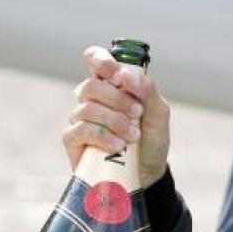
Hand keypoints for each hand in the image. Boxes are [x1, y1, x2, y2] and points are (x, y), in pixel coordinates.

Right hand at [63, 45, 170, 187]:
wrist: (148, 172)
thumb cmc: (151, 139)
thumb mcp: (159, 114)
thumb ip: (147, 91)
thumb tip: (127, 74)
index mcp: (111, 85)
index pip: (95, 59)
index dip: (102, 60)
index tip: (118, 74)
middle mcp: (92, 99)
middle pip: (91, 86)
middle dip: (118, 99)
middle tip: (138, 114)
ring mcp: (80, 119)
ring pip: (87, 109)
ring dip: (114, 121)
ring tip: (133, 136)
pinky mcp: (74, 140)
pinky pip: (81, 130)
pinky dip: (102, 137)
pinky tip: (118, 146)